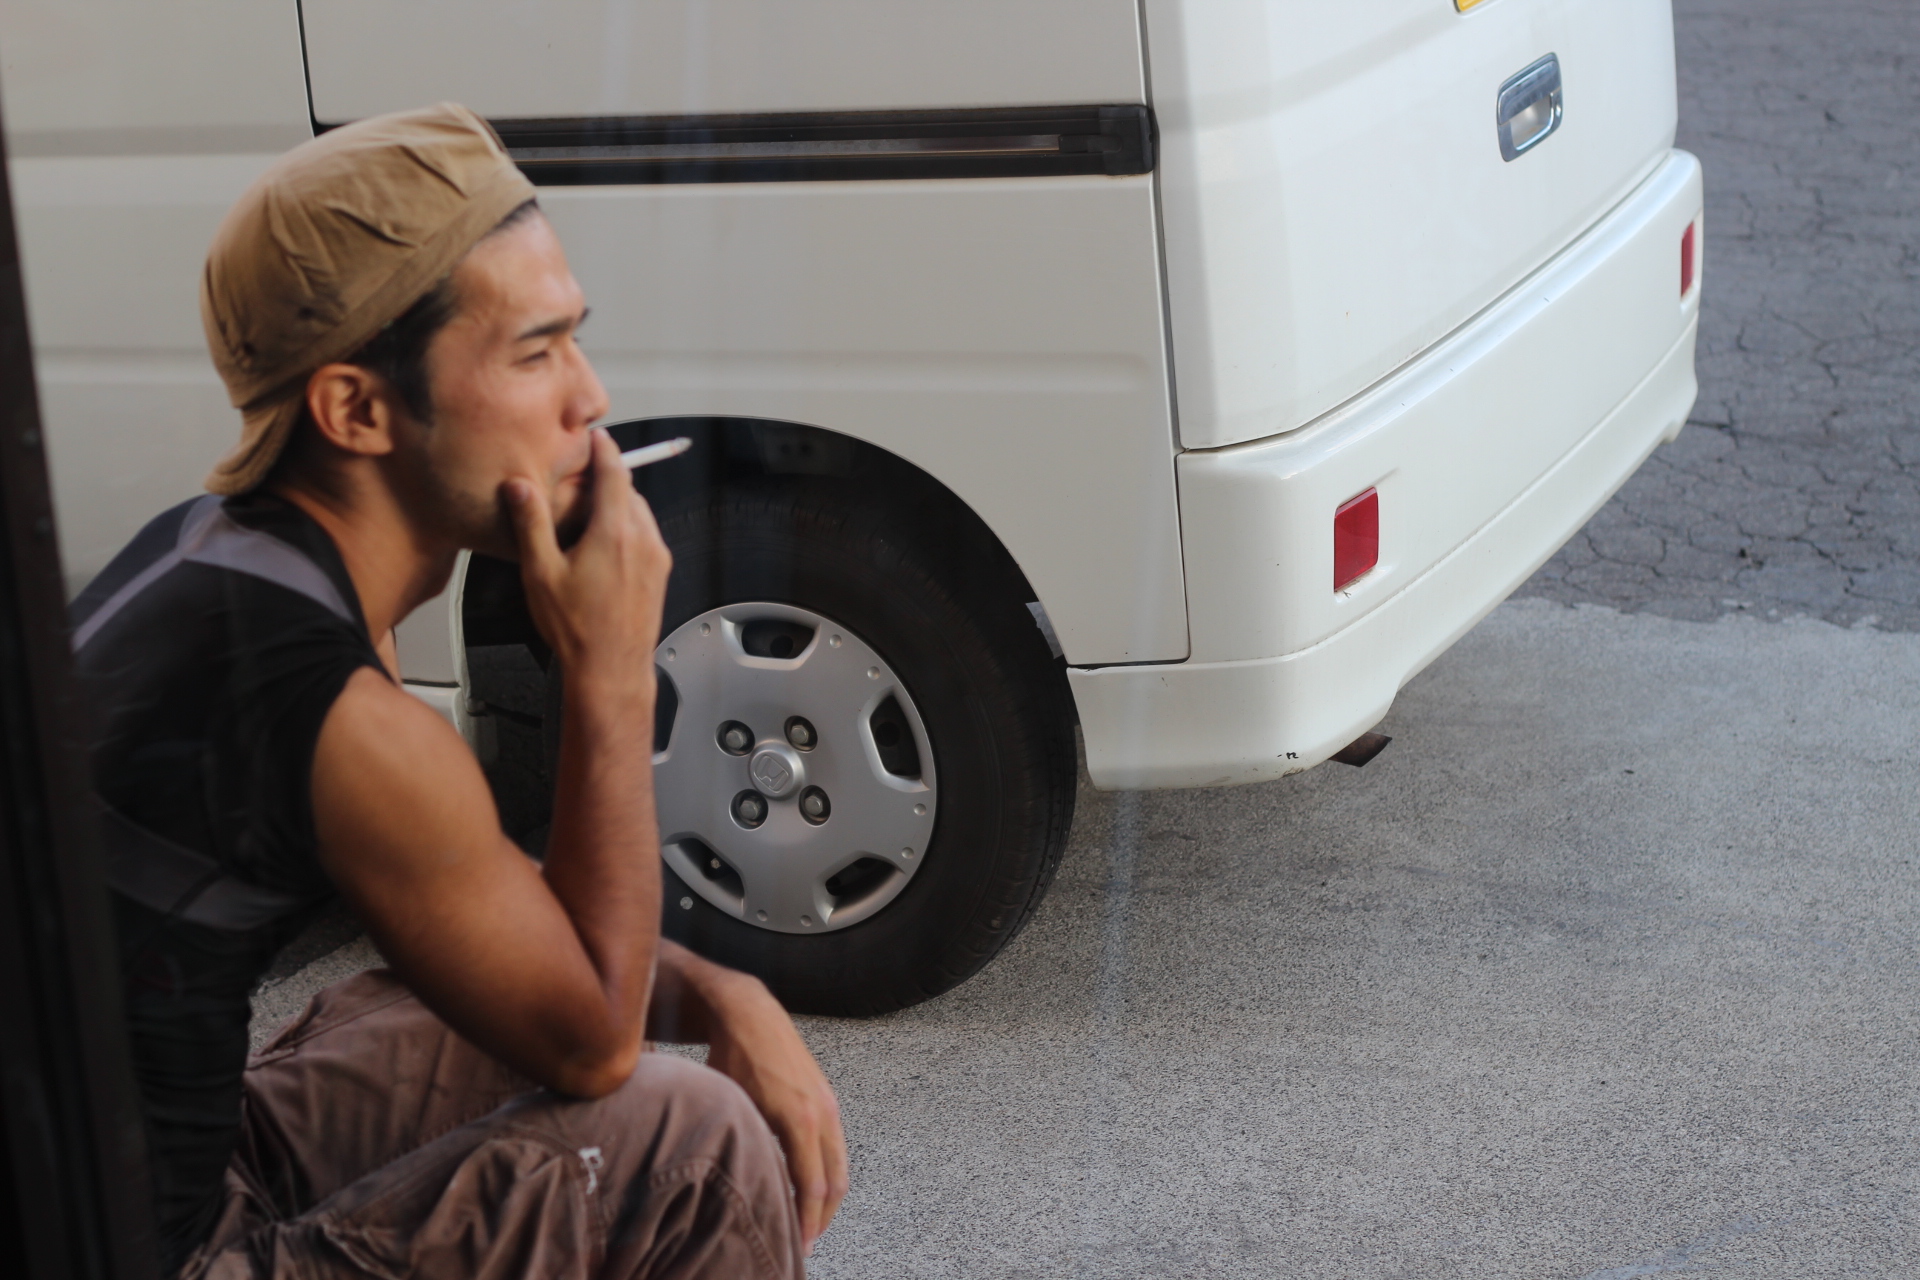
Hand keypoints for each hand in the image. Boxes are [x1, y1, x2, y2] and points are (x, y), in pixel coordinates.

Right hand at [504, 429, 670, 700]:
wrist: (610, 670)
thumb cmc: (576, 629)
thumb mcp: (540, 572)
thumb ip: (531, 523)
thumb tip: (519, 487)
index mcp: (615, 532)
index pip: (616, 473)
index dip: (606, 450)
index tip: (598, 437)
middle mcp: (643, 540)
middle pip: (630, 492)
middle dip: (609, 480)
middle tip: (583, 480)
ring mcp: (656, 559)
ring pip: (641, 514)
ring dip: (619, 506)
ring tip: (589, 516)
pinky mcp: (661, 575)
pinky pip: (647, 536)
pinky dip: (629, 529)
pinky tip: (604, 547)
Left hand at [702, 977, 849, 1252]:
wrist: (748, 1012)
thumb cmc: (732, 1059)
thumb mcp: (735, 1108)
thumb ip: (750, 1147)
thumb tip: (750, 1188)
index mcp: (800, 1119)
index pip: (812, 1186)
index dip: (807, 1221)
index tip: (799, 1245)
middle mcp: (823, 1112)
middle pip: (835, 1181)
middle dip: (823, 1217)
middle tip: (806, 1243)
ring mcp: (829, 1103)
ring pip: (840, 1164)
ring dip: (828, 1196)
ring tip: (810, 1219)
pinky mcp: (826, 1096)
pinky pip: (834, 1145)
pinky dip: (827, 1170)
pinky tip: (808, 1183)